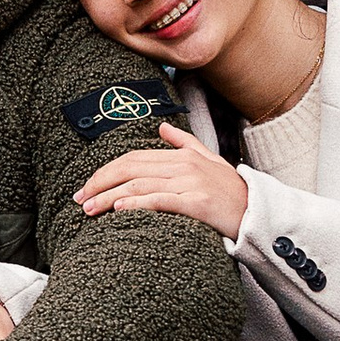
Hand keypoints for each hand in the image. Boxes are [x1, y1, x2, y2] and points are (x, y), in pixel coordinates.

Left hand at [75, 121, 248, 238]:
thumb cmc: (232, 191)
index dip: (106, 171)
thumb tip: (162, 127)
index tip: (87, 186)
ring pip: (139, 186)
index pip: (133, 158)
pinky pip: (161, 200)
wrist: (260, 213)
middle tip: (80, 199)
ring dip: (109, 197)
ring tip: (89, 209)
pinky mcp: (199, 203)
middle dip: (100, 183)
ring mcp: (192, 183)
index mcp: (182, 155)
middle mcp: (184, 165)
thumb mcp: (209, 160)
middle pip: (130, 169)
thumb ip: (185, 143)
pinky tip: (118, 209)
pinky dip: (137, 203)